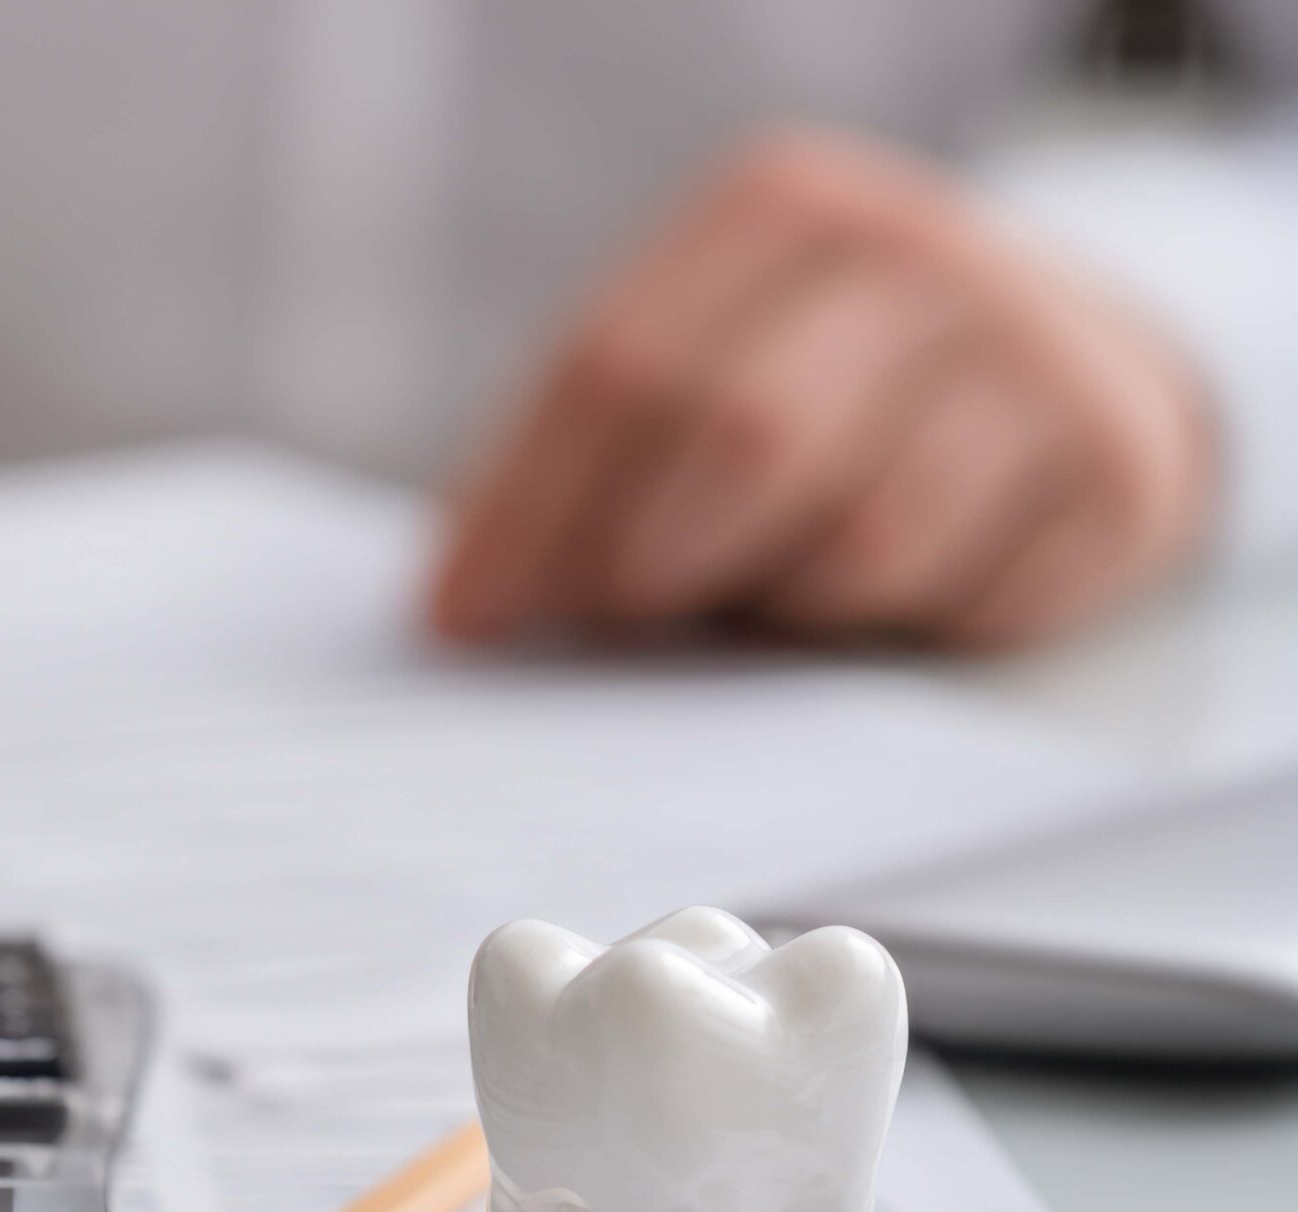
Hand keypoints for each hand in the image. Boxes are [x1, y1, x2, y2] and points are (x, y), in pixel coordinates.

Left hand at [430, 128, 1213, 650]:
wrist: (1070, 371)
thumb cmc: (834, 391)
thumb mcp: (709, 366)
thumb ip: (591, 459)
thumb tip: (463, 606)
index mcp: (781, 210)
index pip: (618, 368)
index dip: (528, 513)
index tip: (464, 624)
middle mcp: (916, 250)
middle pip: (737, 438)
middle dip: (649, 563)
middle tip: (622, 620)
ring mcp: (1032, 350)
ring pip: (857, 541)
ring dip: (785, 606)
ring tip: (780, 590)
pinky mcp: (1114, 466)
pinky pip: (965, 606)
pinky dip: (901, 635)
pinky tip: (901, 598)